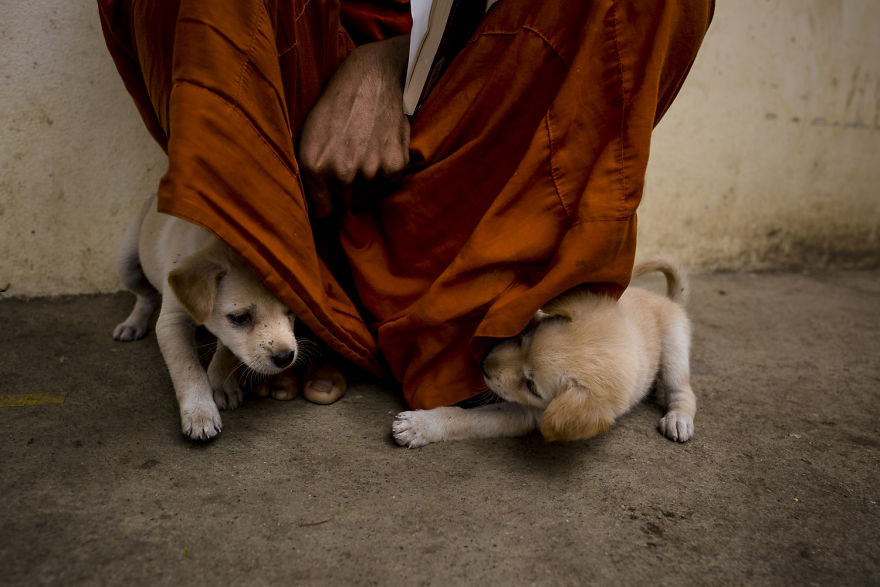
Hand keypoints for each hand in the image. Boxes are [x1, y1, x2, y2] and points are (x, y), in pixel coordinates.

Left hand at [297, 35, 410, 217]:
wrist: (371, 77)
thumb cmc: (336, 105)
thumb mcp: (308, 135)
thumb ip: (310, 172)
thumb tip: (317, 205)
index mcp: (313, 165)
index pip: (322, 212)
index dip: (326, 205)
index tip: (330, 199)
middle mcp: (341, 172)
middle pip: (344, 205)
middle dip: (345, 192)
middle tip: (348, 164)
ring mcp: (370, 170)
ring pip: (367, 194)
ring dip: (366, 180)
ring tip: (363, 149)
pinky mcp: (395, 165)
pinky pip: (387, 183)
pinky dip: (385, 171)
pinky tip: (379, 147)